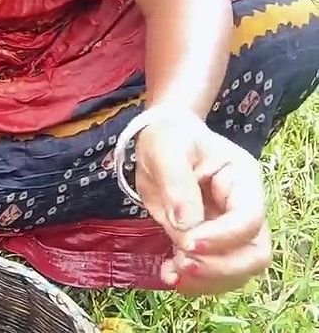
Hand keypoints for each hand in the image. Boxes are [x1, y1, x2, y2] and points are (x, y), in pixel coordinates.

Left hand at [132, 117, 270, 295]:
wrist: (163, 139)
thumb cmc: (169, 138)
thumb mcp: (165, 148)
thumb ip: (176, 183)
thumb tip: (185, 225)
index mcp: (242, 180)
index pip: (249, 219)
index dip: (223, 237)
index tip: (187, 243)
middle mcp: (245, 208)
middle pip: (255, 253)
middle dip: (221, 267)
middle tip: (181, 265)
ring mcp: (231, 228)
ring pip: (239, 269)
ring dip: (208, 280)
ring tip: (171, 273)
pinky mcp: (211, 242)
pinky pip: (215, 271)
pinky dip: (195, 281)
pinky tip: (168, 274)